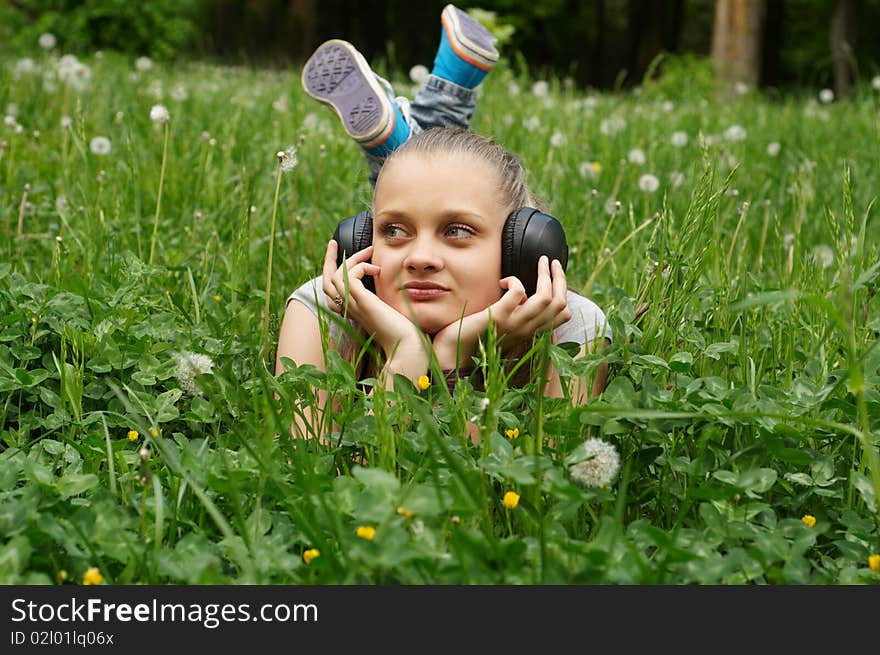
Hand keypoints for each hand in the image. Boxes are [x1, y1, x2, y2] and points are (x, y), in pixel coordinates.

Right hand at [322, 239, 425, 357]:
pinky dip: (360, 267)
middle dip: (329, 259)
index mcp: (353, 311)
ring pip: (335, 277)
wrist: (408, 346)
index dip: (330, 270)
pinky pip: (348, 277)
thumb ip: (381, 297)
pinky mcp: (362, 303)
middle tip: (335, 243)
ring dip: (352, 259)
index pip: (331, 289)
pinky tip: (377, 269)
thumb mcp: (388, 309)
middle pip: (327, 281)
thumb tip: (385, 278)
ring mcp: (353, 306)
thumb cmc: (404, 332)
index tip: (336, 250)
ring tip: (370, 252)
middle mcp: (349, 309)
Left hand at [432, 256, 570, 366]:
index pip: (563, 314)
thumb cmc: (475, 338)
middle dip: (559, 278)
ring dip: (545, 274)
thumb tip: (524, 296)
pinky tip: (502, 282)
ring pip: (545, 298)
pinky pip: (518, 292)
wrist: (453, 357)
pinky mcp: (498, 317)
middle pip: (559, 303)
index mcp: (530, 332)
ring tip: (540, 261)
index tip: (556, 275)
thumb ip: (517, 315)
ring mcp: (514, 324)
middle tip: (550, 261)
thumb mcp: (504, 326)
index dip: (564, 291)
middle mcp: (527, 330)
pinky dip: (514, 280)